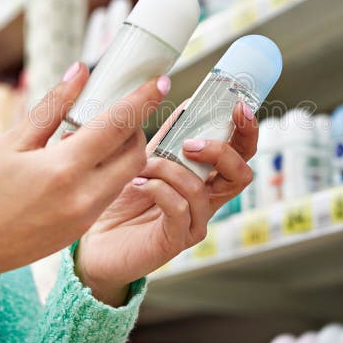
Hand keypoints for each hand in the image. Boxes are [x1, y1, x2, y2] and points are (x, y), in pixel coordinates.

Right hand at [0, 63, 168, 294]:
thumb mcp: (11, 143)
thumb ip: (52, 106)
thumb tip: (79, 73)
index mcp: (63, 169)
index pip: (118, 126)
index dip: (143, 100)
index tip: (160, 81)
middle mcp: (83, 196)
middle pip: (135, 154)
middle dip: (137, 128)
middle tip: (119, 112)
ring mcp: (85, 218)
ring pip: (126, 176)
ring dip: (124, 152)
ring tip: (96, 136)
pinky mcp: (82, 230)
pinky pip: (109, 194)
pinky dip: (108, 173)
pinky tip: (82, 164)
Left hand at [75, 102, 257, 305]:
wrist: (95, 239)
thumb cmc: (123, 200)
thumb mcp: (147, 159)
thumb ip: (169, 137)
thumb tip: (189, 103)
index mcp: (206, 178)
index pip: (241, 153)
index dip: (247, 130)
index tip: (239, 107)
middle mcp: (207, 201)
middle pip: (240, 174)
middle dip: (221, 151)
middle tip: (191, 143)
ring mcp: (194, 222)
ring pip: (202, 189)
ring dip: (169, 169)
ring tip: (143, 166)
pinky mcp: (175, 239)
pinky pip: (179, 208)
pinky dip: (160, 189)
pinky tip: (141, 184)